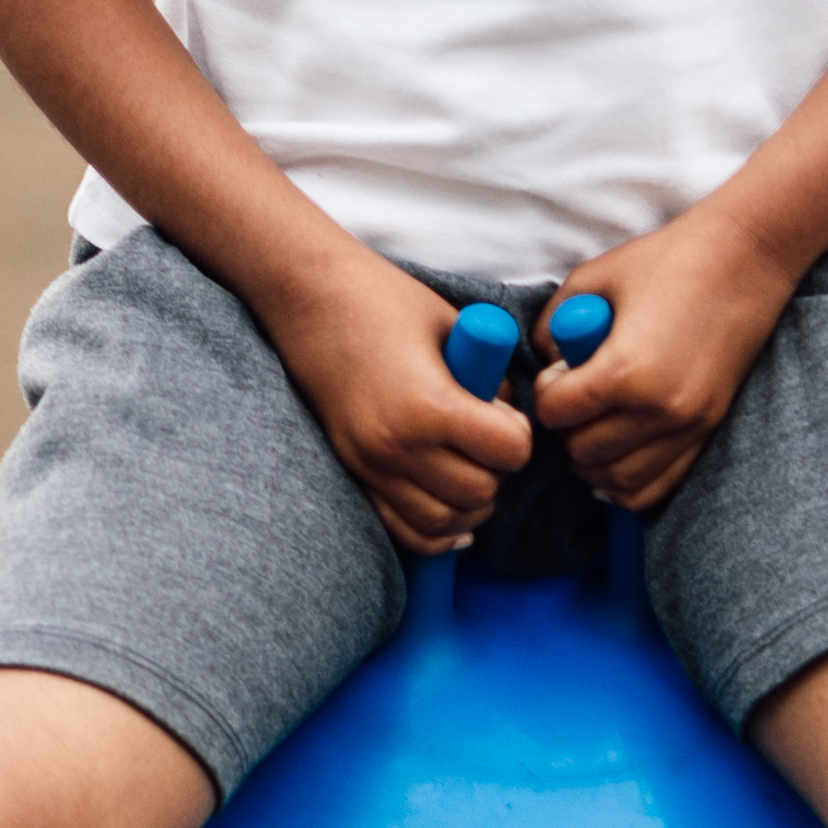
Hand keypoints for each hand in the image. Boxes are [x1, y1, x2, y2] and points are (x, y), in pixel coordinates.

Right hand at [268, 269, 546, 552]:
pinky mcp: (353, 472)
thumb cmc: (383, 300)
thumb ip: (490, 377)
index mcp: (426, 404)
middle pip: (479, 493)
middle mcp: (394, 446)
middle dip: (498, 470)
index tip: (508, 416)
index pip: (508, 451)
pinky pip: (404, 530)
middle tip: (491, 441)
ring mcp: (368, 465)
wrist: (306, 298)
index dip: (521, 435)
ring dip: (471, 503)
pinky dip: (437, 528)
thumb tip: (510, 417)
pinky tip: (453, 505)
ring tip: (473, 468)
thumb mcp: (453, 327)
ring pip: (444, 523)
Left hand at [532, 213, 797, 512]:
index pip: (556, 414)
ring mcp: (689, 426)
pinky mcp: (707, 430)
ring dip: (592, 462)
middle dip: (565, 431)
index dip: (543, 395)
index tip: (556, 374)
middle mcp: (660, 409)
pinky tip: (616, 455)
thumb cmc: (667, 261)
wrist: (745, 260)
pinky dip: (627, 482)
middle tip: (571, 401)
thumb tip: (544, 365)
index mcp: (626, 370)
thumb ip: (552, 325)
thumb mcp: (593, 278)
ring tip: (590, 429)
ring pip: (617, 480)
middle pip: (582, 453)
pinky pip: (656, 487)